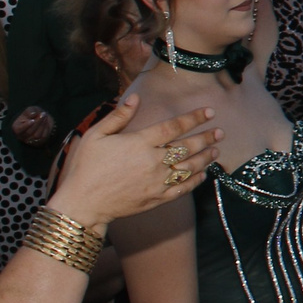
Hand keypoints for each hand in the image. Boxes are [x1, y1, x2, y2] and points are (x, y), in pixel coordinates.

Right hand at [11, 106, 57, 147]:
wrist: (42, 119)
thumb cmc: (34, 114)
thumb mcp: (31, 109)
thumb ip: (30, 110)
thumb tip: (32, 114)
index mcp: (16, 127)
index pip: (19, 130)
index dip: (26, 126)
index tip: (32, 120)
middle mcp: (22, 136)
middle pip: (29, 132)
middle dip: (37, 122)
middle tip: (43, 114)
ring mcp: (30, 140)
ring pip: (37, 135)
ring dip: (42, 125)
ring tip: (45, 117)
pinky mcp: (38, 142)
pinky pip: (43, 137)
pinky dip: (46, 129)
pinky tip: (46, 122)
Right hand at [49, 98, 221, 229]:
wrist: (82, 204)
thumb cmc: (85, 168)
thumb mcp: (95, 136)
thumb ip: (118, 117)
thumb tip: (134, 98)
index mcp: (140, 143)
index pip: (174, 126)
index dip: (194, 118)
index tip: (209, 112)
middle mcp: (153, 161)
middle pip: (188, 147)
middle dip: (206, 138)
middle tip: (220, 132)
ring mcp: (157, 181)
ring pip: (190, 168)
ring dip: (205, 158)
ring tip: (216, 150)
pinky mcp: (156, 198)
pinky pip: (182, 189)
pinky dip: (195, 181)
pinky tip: (203, 174)